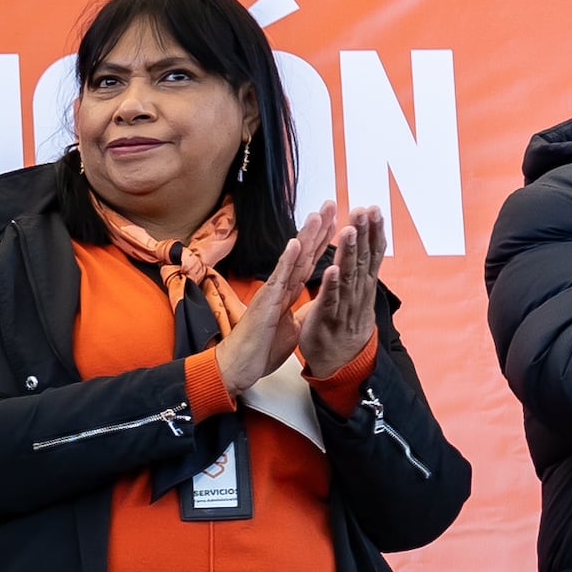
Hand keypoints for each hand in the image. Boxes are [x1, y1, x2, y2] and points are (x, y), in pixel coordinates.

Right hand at [212, 202, 336, 397]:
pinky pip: (277, 279)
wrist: (238, 368)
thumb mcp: (289, 330)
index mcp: (286, 293)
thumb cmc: (259, 351)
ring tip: (318, 214)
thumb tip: (312, 308)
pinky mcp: (264, 304)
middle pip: (302, 253)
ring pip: (291, 260)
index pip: (308, 262)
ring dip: (305, 236)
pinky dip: (286, 261)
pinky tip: (295, 243)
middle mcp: (278, 287)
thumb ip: (299, 314)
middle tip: (330, 204)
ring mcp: (270, 293)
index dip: (321, 242)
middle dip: (318, 229)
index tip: (334, 221)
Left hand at [296, 204, 388, 381]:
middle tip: (364, 209)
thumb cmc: (345, 327)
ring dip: (349, 252)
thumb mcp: (356, 297)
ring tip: (349, 230)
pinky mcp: (327, 321)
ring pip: (348, 277)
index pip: (371, 254)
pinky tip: (332, 268)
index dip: (373, 232)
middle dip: (364, 234)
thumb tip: (365, 252)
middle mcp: (358, 294)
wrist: (341, 365)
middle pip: (362, 260)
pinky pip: (330, 301)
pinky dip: (331, 285)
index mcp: (363, 287)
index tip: (374, 209)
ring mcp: (344, 308)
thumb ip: (359, 275)